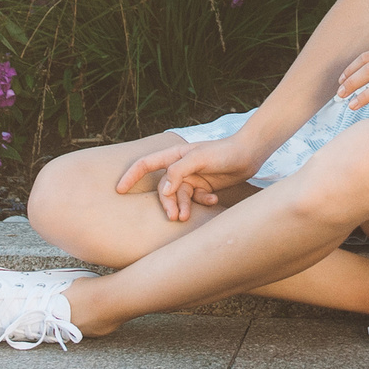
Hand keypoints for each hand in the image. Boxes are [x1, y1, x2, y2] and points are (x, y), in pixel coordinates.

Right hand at [114, 135, 264, 222]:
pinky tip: (212, 201)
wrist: (249, 155)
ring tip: (187, 216)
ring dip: (182, 207)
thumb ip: (179, 171)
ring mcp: (191, 178)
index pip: (146, 164)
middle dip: (166, 203)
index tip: (119, 190)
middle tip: (173, 216)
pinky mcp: (203, 187)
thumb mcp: (199, 158)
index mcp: (174, 155)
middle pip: (163, 188)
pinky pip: (195, 199)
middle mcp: (180, 167)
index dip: (131, 176)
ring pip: (179, 197)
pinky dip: (201, 203)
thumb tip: (163, 190)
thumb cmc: (223, 152)